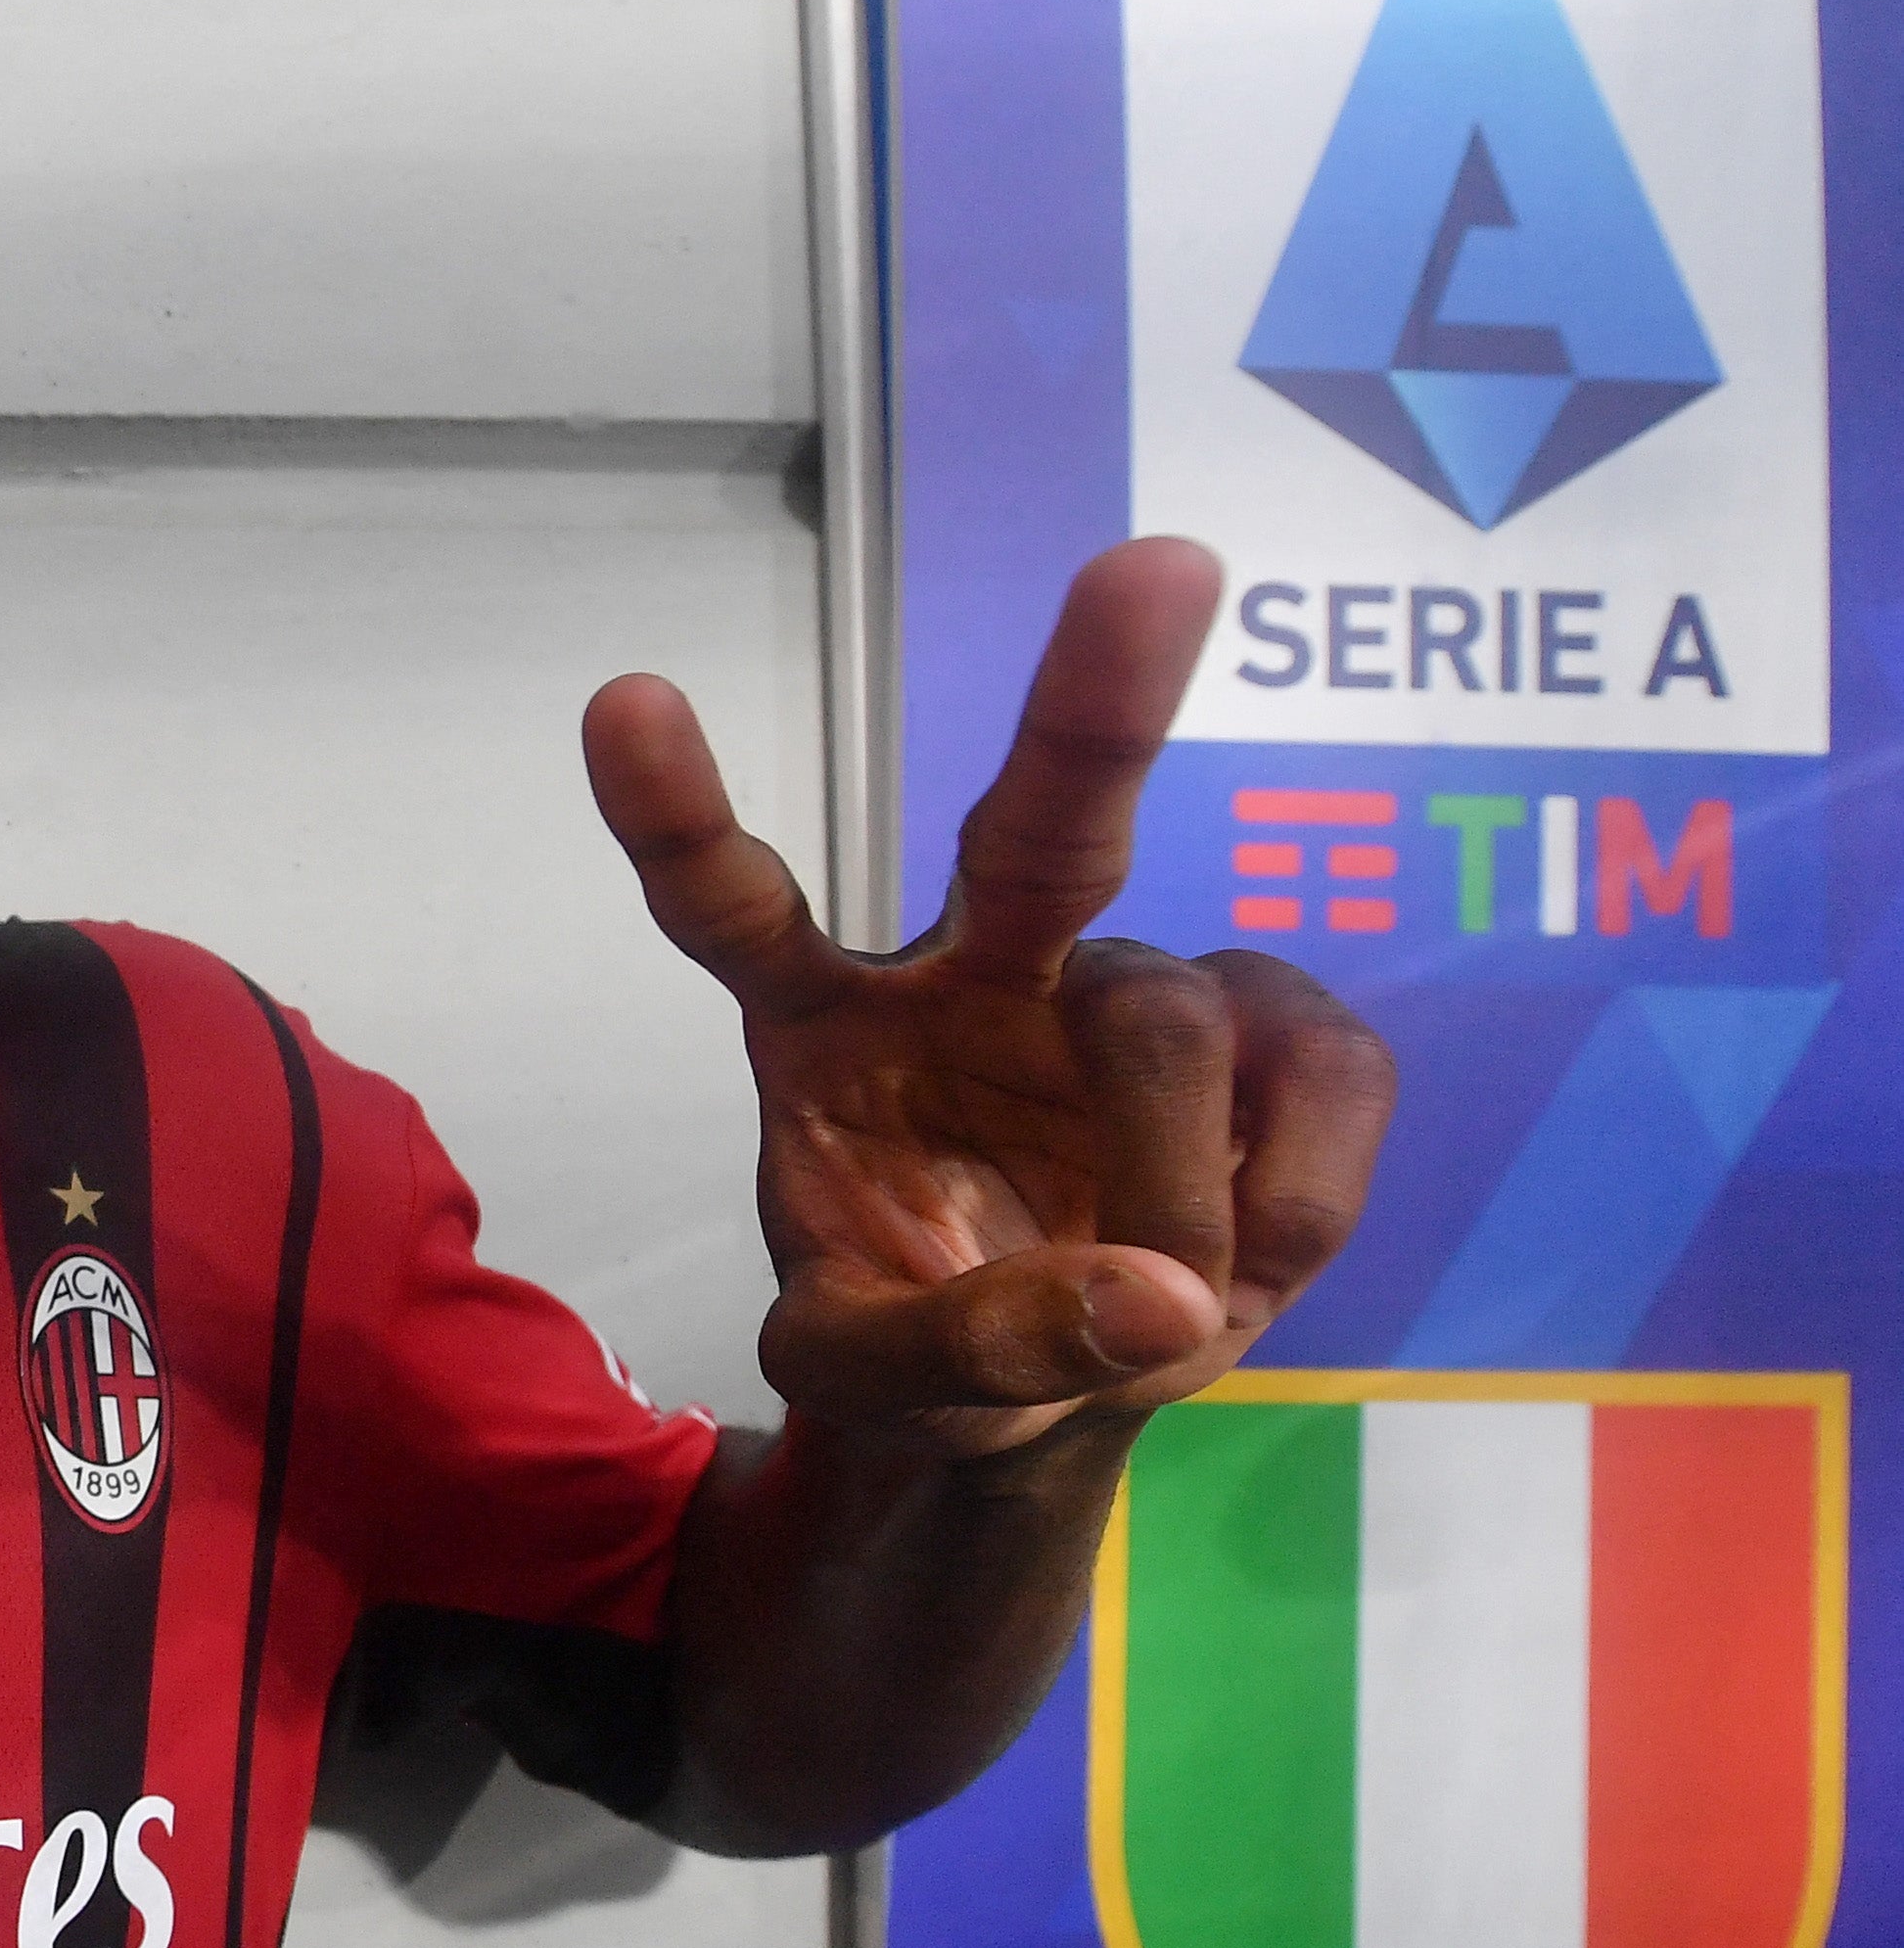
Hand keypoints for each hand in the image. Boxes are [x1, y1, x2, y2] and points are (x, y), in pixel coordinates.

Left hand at [584, 537, 1398, 1460]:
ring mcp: (1128, 985)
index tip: (626, 700)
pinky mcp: (1270, 1028)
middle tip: (1162, 563)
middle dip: (1098, 696)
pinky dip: (1297, 1189)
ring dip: (1171, 1183)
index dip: (680, 810)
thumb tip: (1157, 1299)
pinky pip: (1321, 1066)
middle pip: (1034, 821)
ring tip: (1156, 1295)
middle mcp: (974, 967)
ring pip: (1170, 1010)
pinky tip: (1255, 1254)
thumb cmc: (924, 1338)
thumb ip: (967, 1349)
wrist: (1057, 1384)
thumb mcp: (880, 1381)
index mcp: (822, 1028)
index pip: (733, 904)